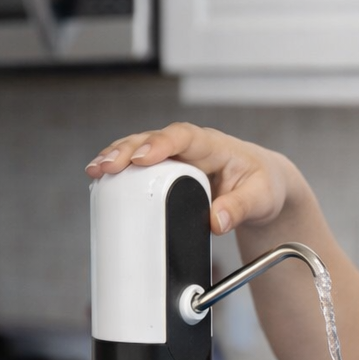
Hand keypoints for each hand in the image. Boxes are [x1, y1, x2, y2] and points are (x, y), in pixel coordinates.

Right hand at [84, 121, 301, 236]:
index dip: (160, 144)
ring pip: (140, 150)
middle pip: (152, 140)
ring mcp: (176, 158)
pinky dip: (121, 172)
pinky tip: (101, 181)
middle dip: (126, 151)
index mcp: (213, 145)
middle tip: (106, 167)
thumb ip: (240, 209)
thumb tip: (215, 222)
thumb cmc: (263, 186)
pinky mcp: (167, 172)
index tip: (142, 158)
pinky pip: (140, 167)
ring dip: (116, 158)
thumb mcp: (260, 199)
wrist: (263, 187)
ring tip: (95, 172)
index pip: (183, 136)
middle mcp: (190, 147)